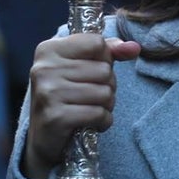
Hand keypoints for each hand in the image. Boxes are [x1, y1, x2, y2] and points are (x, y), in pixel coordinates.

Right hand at [23, 33, 140, 178]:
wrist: (44, 136)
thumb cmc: (69, 94)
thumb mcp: (85, 66)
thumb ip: (110, 51)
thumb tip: (135, 47)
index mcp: (49, 50)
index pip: (97, 43)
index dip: (104, 59)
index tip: (90, 71)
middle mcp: (44, 68)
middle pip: (104, 70)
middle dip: (107, 85)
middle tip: (90, 95)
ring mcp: (48, 93)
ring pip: (105, 92)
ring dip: (106, 104)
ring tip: (89, 108)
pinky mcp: (56, 117)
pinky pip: (99, 114)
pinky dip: (103, 121)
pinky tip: (90, 123)